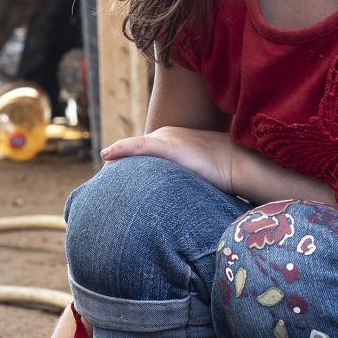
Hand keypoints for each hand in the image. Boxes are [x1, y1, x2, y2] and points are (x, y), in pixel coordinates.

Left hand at [101, 127, 243, 193]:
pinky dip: (120, 149)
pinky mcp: (167, 144)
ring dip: (116, 162)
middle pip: (132, 150)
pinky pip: (137, 145)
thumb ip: (181, 181)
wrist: (237, 163)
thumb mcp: (196, 175)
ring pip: (131, 149)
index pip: (140, 152)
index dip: (125, 166)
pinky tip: (107, 155)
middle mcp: (165, 135)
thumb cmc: (223, 173)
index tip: (113, 183)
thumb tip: (176, 202)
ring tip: (100, 179)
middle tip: (101, 185)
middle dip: (116, 166)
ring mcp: (166, 138)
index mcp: (171, 140)